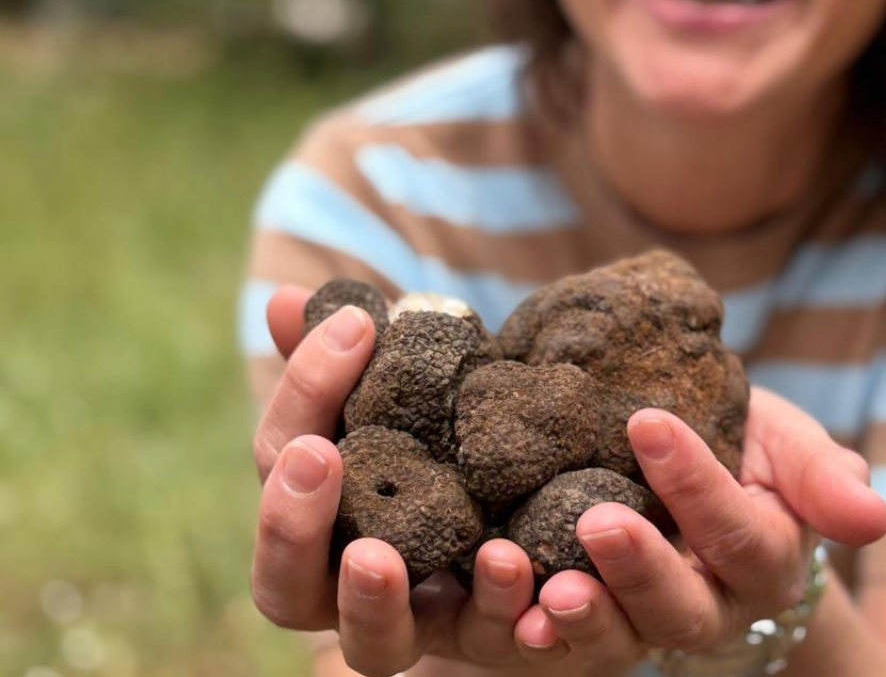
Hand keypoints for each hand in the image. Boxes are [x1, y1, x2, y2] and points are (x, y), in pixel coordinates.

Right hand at [249, 287, 559, 675]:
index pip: (281, 460)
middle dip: (288, 524)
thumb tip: (287, 300)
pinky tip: (510, 561)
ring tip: (377, 556)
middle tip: (317, 455)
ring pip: (369, 647)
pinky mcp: (490, 635)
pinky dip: (494, 607)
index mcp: (320, 516)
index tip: (358, 327)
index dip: (306, 393)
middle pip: (286, 587)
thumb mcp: (409, 396)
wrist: (547, 511)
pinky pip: (484, 638)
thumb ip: (348, 361)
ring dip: (368, 602)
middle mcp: (353, 584)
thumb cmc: (448, 444)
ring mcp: (420, 623)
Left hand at [510, 389, 885, 664]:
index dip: (697, 485)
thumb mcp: (784, 442)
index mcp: (768, 562)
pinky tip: (518, 615)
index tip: (646, 421)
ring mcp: (652, 624)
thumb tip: (875, 517)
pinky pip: (572, 644)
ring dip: (589, 617)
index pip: (740, 534)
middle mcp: (715, 608)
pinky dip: (540, 632)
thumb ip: (822, 475)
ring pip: (628, 639)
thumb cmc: (743, 445)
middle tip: (598, 522)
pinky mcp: (599, 625)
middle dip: (642, 570)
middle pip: (684, 608)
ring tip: (551, 592)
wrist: (691, 462)